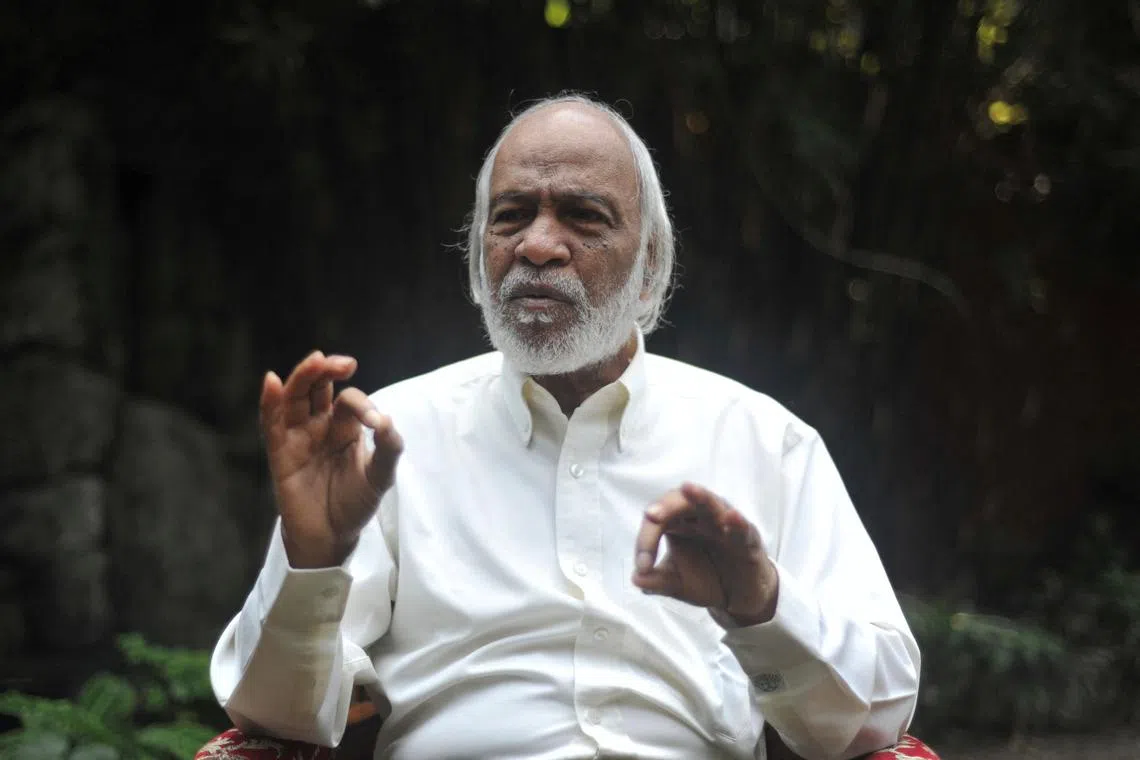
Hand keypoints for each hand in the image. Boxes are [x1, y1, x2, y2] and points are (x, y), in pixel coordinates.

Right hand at [259, 351, 402, 568]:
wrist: (332, 537)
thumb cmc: (356, 503)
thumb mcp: (381, 476)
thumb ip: (389, 448)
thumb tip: (386, 420)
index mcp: (345, 426)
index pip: (349, 401)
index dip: (363, 405)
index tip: (377, 424)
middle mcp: (320, 425)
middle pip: (318, 387)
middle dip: (327, 370)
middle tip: (344, 363)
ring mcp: (298, 436)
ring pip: (295, 397)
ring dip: (303, 377)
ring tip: (316, 361)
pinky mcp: (279, 452)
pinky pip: (271, 423)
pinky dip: (269, 401)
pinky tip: (271, 382)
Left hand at [632, 482, 778, 625]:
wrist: (737, 597)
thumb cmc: (705, 579)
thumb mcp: (676, 584)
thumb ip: (656, 582)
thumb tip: (635, 579)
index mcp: (678, 524)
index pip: (656, 521)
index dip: (645, 541)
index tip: (642, 567)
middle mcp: (700, 518)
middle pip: (680, 501)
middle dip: (666, 506)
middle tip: (652, 515)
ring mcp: (724, 526)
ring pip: (712, 504)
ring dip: (700, 496)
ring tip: (688, 489)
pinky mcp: (747, 540)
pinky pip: (743, 528)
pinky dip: (737, 522)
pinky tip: (730, 517)